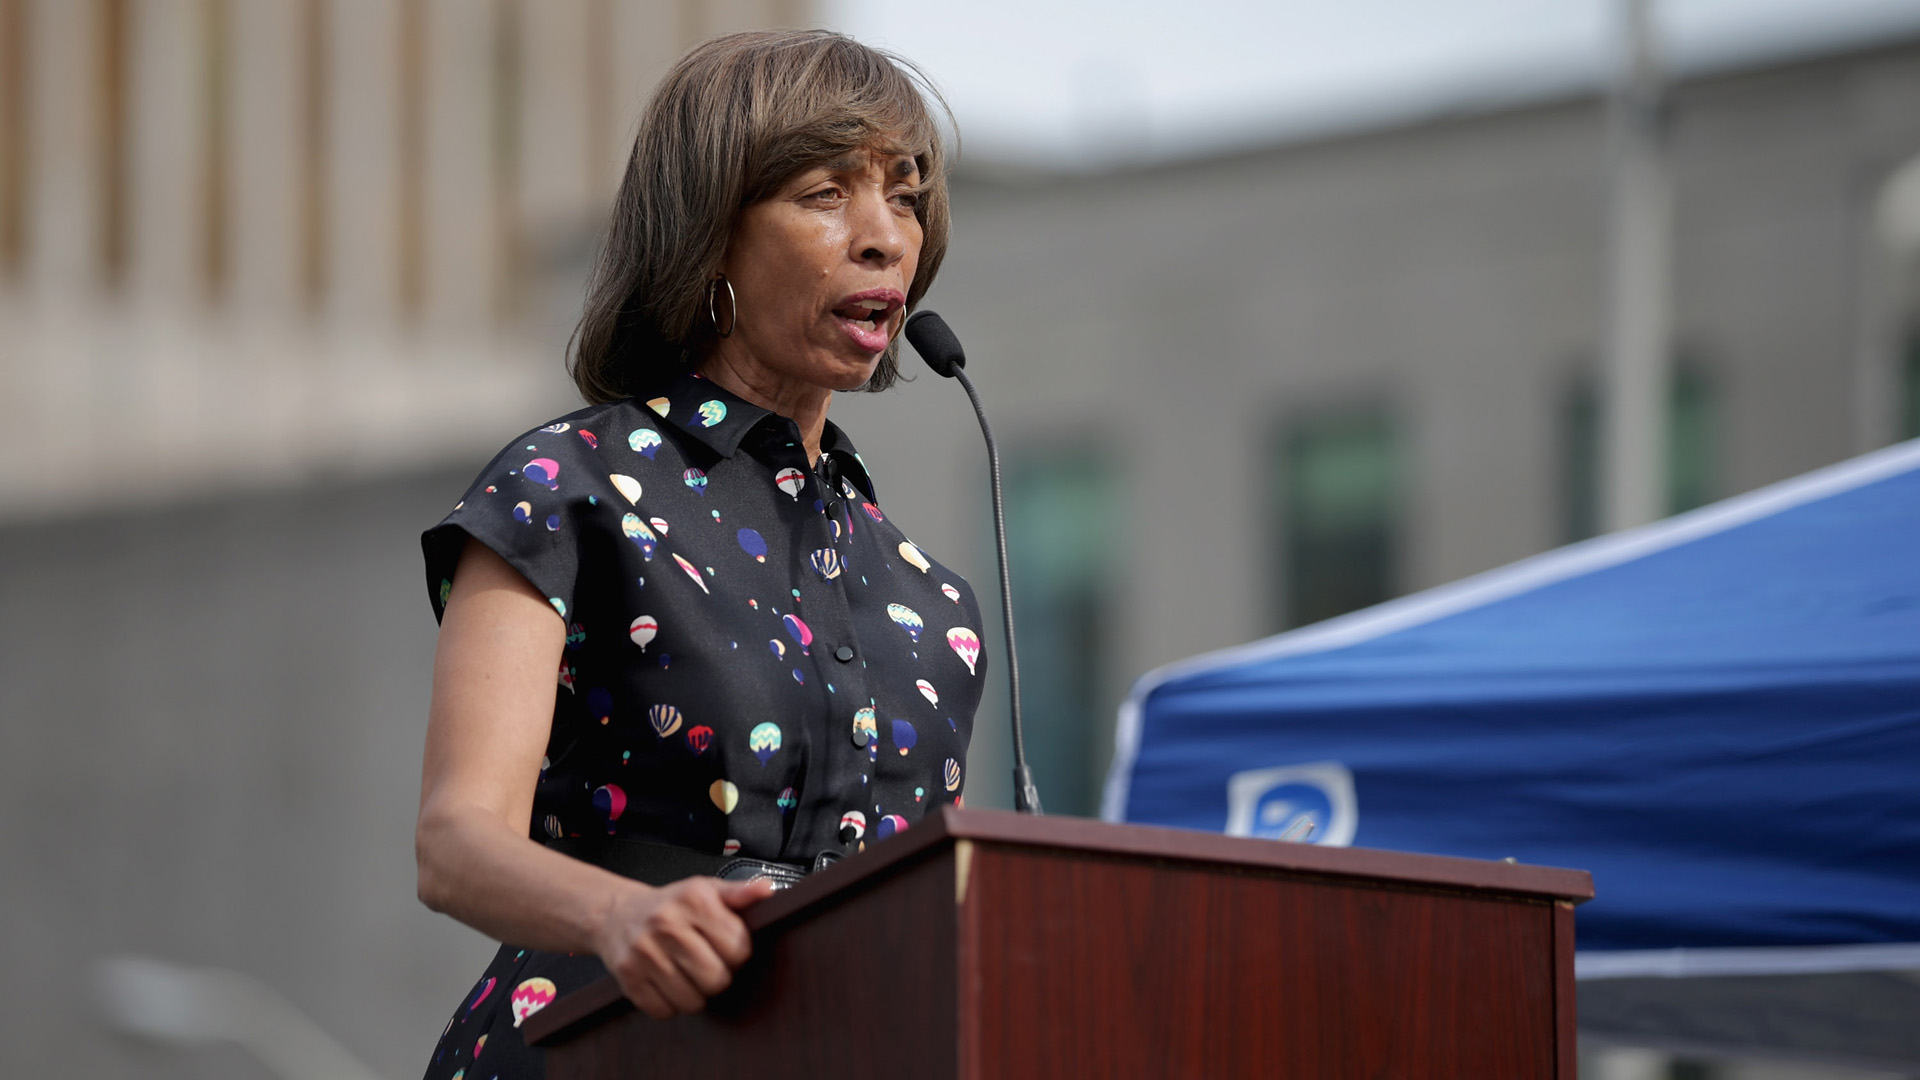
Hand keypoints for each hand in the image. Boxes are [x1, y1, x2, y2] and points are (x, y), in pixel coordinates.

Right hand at [595, 876, 776, 1018]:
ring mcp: (644, 952)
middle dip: (719, 978)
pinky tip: (668, 984)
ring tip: (689, 975)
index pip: (737, 947)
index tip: (726, 949)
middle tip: (709, 966)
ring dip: (696, 995)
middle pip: (716, 978)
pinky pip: (664, 1011)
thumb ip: (739, 892)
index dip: (738, 954)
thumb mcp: (705, 890)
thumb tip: (766, 890)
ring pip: (692, 1001)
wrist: (617, 915)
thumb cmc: (670, 906)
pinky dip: (670, 1005)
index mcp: (693, 900)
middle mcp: (666, 924)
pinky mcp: (628, 977)